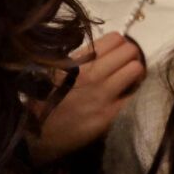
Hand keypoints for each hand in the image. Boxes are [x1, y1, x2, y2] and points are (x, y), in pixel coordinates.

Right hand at [31, 32, 143, 164]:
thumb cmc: (46, 100)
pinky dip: (134, 94)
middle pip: (130, 50)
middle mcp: (91, 74)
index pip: (115, 38)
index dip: (120, 45)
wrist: (36, 134)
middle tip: (126, 67)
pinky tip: (125, 98)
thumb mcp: (58, 71)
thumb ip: (82, 59)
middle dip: (131, 56)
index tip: (117, 54)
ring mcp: (102, 94)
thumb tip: (109, 50)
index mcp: (78, 60)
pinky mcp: (110, 114)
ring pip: (137, 69)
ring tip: (128, 81)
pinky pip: (134, 95)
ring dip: (135, 73)